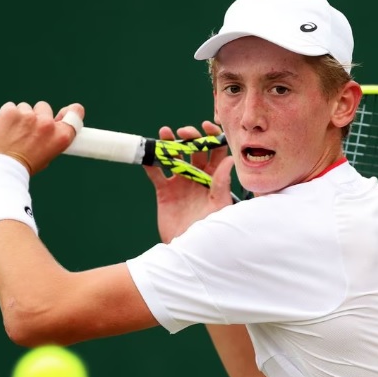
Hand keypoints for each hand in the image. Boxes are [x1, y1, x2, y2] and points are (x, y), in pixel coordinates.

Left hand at [0, 101, 84, 174]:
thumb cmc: (23, 167)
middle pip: (44, 108)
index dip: (72, 110)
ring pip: (25, 107)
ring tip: (12, 133)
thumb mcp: (47, 156)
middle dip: (37, 116)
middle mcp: (47, 124)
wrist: (1, 169)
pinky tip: (3, 128)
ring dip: (20, 116)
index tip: (69, 110)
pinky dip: (6, 115)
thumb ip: (52, 138)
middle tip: (27, 131)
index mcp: (60, 137)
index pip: (75, 114)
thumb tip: (53, 125)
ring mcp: (29, 116)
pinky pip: (10, 107)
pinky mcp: (11, 112)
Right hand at [143, 121, 234, 242]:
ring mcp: (180, 183)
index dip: (212, 136)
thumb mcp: (219, 208)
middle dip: (189, 137)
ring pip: (174, 157)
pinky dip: (150, 163)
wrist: (188, 250)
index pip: (215, 151)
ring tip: (164, 133)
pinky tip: (147, 155)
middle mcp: (197, 177)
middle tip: (184, 132)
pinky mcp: (164, 191)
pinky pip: (155, 173)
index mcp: (214, 178)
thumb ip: (222, 184)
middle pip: (193, 150)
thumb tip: (229, 161)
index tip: (206, 126)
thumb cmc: (211, 231)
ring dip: (169, 143)